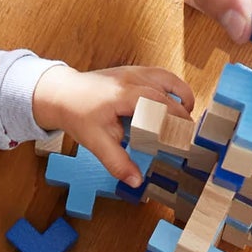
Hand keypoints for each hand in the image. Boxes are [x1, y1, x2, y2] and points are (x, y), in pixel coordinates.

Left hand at [33, 64, 193, 185]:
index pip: (158, 103)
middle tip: (189, 134)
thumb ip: (117, 162)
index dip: (176, 119)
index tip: (186, 137)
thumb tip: (136, 181)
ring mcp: (132, 71)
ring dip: (182, 95)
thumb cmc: (77, 115)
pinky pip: (160, 76)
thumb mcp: (96, 142)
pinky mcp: (133, 70)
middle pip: (167, 91)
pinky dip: (172, 89)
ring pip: (167, 77)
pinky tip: (173, 104)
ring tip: (187, 115)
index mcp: (122, 95)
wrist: (61, 93)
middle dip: (183, 112)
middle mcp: (130, 78)